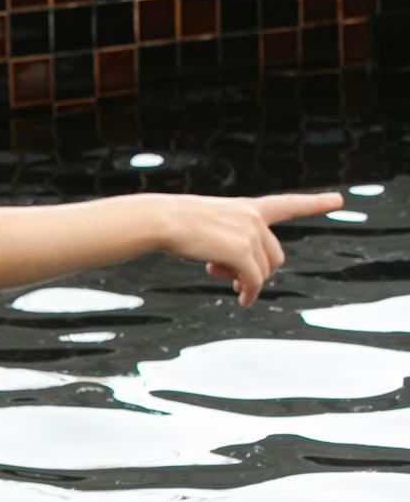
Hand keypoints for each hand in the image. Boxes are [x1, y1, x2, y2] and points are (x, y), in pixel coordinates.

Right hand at [153, 192, 342, 305]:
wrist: (162, 220)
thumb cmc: (177, 223)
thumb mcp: (210, 226)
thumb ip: (232, 243)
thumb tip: (242, 278)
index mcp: (248, 208)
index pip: (287, 205)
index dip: (315, 203)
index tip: (338, 200)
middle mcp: (254, 219)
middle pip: (275, 255)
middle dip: (259, 272)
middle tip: (234, 281)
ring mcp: (250, 234)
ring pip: (264, 270)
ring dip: (248, 282)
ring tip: (223, 280)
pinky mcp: (241, 252)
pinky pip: (254, 280)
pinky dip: (250, 294)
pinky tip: (242, 301)